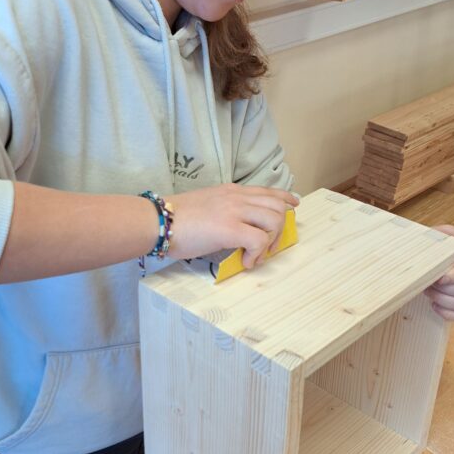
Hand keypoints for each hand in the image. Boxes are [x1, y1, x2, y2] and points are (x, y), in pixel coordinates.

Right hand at [167, 184, 298, 268]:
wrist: (158, 220)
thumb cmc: (175, 218)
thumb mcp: (206, 205)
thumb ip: (225, 212)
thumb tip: (237, 229)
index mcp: (231, 191)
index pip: (267, 191)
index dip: (285, 198)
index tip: (294, 204)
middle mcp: (237, 197)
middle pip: (278, 206)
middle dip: (281, 229)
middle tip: (268, 247)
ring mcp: (235, 210)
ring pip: (274, 220)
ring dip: (271, 242)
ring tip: (256, 255)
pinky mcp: (230, 228)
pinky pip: (259, 240)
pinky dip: (257, 254)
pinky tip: (245, 262)